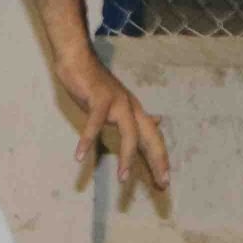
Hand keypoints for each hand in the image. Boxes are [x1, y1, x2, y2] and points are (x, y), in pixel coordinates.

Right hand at [55, 49, 169, 188]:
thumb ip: (135, 117)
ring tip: (122, 179)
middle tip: (162, 183)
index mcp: (135, 110)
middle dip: (157, 161)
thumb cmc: (95, 84)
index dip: (160, 159)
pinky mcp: (98, 98)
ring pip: (129, 133)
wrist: (78, 59)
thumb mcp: (118, 104)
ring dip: (127, 158)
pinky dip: (87, 140)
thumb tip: (157, 121)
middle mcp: (131, 106)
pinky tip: (79, 156)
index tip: (164, 181)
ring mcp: (116, 101)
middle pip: (149, 137)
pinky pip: (94, 123)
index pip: (153, 138)